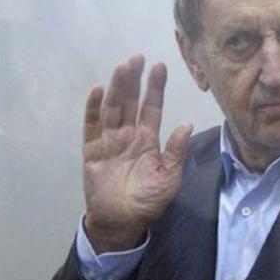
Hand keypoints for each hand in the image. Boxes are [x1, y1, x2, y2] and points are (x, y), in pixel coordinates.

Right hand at [82, 54, 192, 253]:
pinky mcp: (92, 149)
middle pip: (131, 102)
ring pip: (113, 108)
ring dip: (117, 88)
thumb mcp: (169, 179)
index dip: (155, 88)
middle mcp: (128, 134)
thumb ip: (176, 152)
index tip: (160, 66)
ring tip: (122, 67)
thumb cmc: (147, 201)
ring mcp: (109, 140)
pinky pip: (92, 125)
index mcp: (148, 139)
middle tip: (138, 57)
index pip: (152, 107)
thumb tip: (187, 125)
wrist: (121, 222)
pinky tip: (98, 90)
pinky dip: (94, 108)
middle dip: (134, 80)